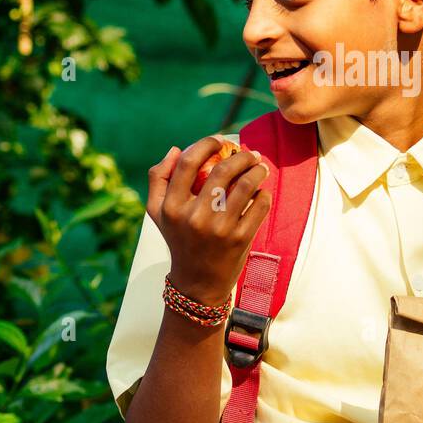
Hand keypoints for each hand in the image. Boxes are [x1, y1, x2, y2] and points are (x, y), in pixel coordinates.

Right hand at [147, 135, 272, 306]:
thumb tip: (176, 149)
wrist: (198, 282)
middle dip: (242, 155)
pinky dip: (264, 194)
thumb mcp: (158, 212)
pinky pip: (260, 204)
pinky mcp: (240, 239)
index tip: (221, 141)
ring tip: (261, 168)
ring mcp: (219, 228)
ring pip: (247, 184)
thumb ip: (158, 178)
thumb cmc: (179, 239)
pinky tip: (261, 193)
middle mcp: (194, 217)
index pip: (189, 163)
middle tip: (250, 154)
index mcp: (171, 207)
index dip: (207, 144)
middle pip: (223, 170)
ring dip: (258, 170)